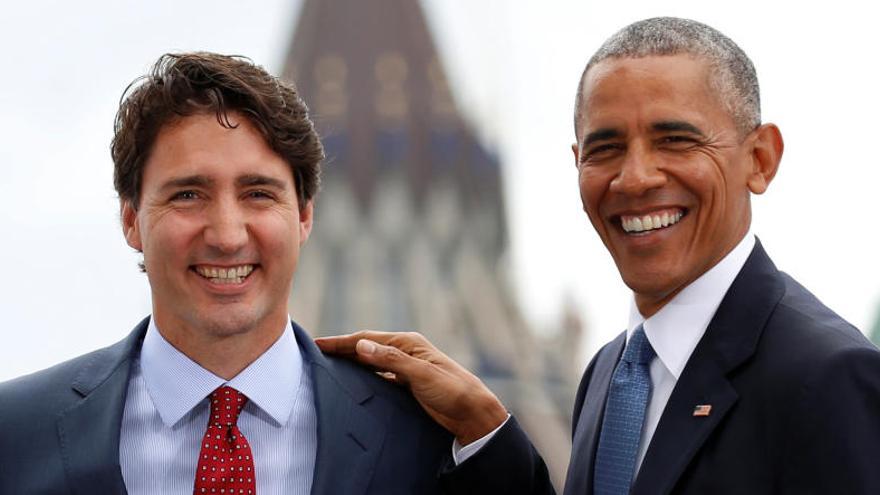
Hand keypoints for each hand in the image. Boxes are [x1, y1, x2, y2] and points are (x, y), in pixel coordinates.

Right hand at [315, 331, 507, 445]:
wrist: (473, 412)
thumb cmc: (452, 390)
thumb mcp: (421, 374)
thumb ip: (391, 359)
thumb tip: (361, 346)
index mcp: (408, 343)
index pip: (367, 339)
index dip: (341, 342)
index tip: (318, 343)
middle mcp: (406, 353)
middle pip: (367, 349)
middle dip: (343, 349)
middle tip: (317, 353)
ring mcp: (407, 368)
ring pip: (372, 363)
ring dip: (353, 363)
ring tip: (331, 366)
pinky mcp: (408, 385)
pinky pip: (380, 377)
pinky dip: (365, 377)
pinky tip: (355, 383)